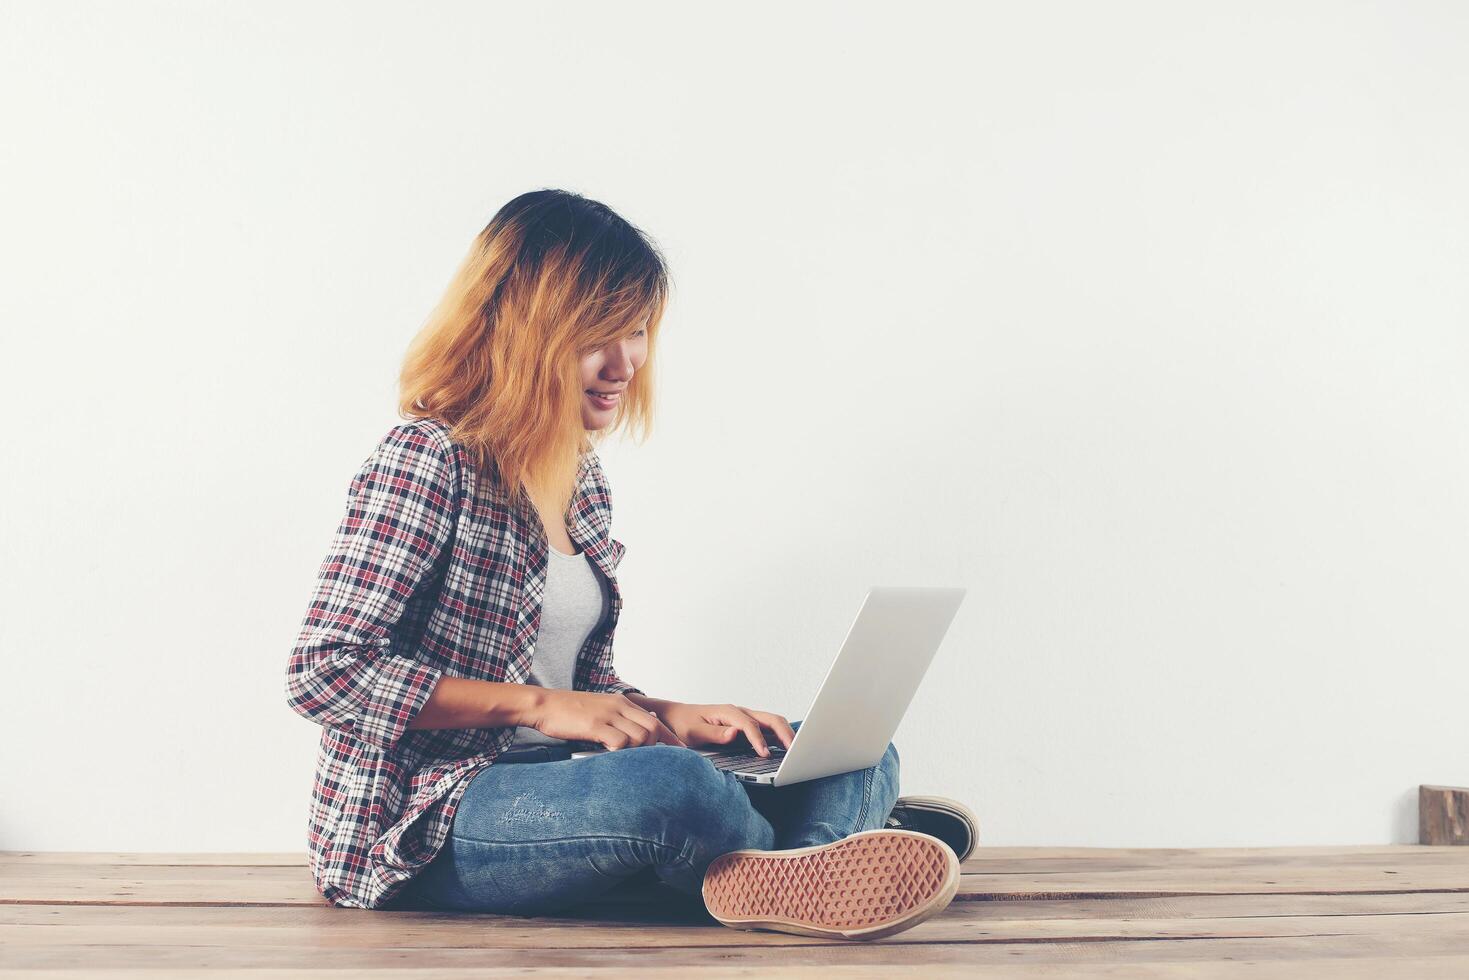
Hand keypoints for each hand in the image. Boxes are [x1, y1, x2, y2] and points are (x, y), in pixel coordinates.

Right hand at [522, 689, 685, 750]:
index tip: (681, 752)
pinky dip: (621, 753)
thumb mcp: (599, 710)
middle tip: (654, 763)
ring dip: (637, 753)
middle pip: (654, 728)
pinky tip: (613, 757)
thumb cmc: (569, 711)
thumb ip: (618, 719)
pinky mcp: (595, 725)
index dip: (670, 738)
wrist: (545, 704)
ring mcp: (608, 715)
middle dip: (658, 748)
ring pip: (640, 736)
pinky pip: (620, 742)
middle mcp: (619, 707)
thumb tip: (636, 734)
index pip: (655, 721)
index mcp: (622, 703)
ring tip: (627, 760)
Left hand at [646, 701, 794, 757]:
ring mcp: (744, 718)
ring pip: (772, 722)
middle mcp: (740, 712)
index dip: (759, 740)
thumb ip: (714, 732)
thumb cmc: (684, 724)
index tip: (765, 755)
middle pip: (770, 719)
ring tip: (796, 751)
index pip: (750, 725)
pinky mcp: (745, 725)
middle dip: (784, 733)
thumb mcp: (694, 731)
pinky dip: (779, 737)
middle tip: (795, 751)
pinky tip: (784, 749)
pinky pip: (767, 729)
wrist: (677, 717)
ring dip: (785, 734)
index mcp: (729, 712)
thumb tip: (734, 733)